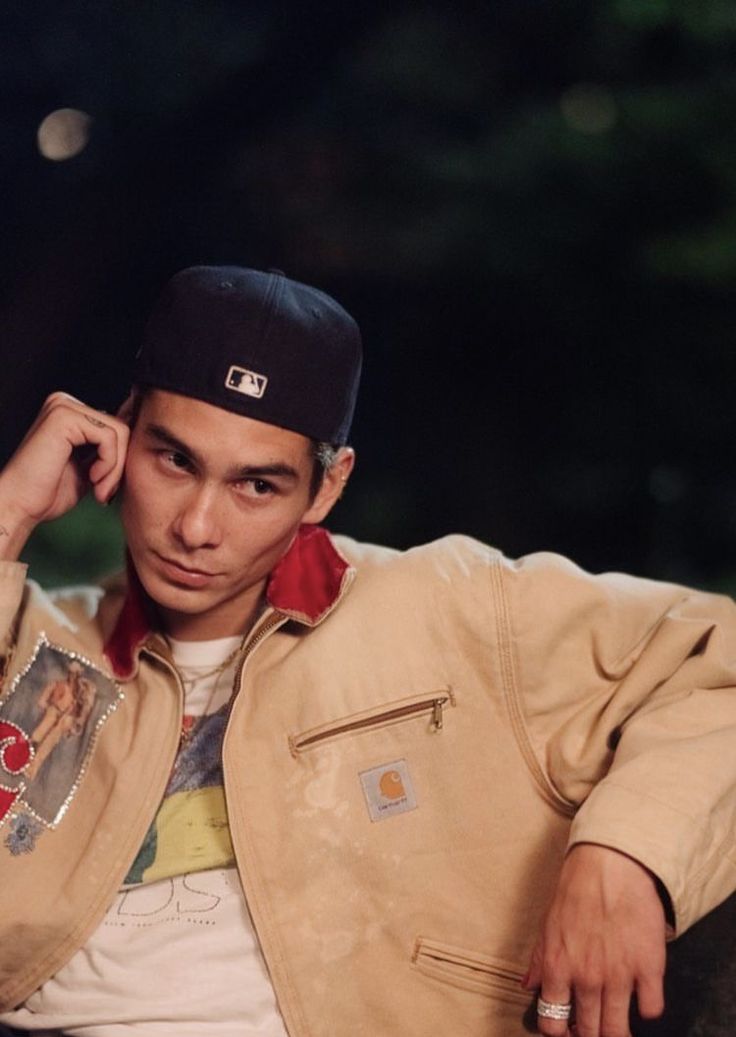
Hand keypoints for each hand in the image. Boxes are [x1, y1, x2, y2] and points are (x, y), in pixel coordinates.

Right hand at [0, 392, 129, 559]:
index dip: (121, 456)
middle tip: (104, 491)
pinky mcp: (64, 417)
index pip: (117, 424)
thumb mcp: (90, 467)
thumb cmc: (49, 492)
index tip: (108, 485)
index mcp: (69, 412)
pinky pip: (110, 437)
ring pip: (119, 432)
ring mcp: (63, 407)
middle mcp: (65, 403)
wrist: (21, 506)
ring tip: (99, 489)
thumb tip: (140, 436)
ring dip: (115, 468)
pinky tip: (91, 479)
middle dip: (119, 465)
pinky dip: (109, 464)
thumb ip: (108, 450)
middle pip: (121, 427)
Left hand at [524, 844, 665, 1036]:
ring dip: (617, 1032)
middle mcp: (586, 977)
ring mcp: (619, 976)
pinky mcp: (648, 967)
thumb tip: (527, 986)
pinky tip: (642, 997)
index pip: (551, 1023)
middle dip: (589, 1034)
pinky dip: (647, 1009)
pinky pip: (651, 1009)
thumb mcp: (548, 923)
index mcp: (557, 966)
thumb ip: (538, 959)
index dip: (558, 1031)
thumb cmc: (577, 888)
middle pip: (588, 1032)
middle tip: (594, 1027)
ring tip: (618, 1025)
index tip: (567, 1028)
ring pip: (618, 1030)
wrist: (610, 864)